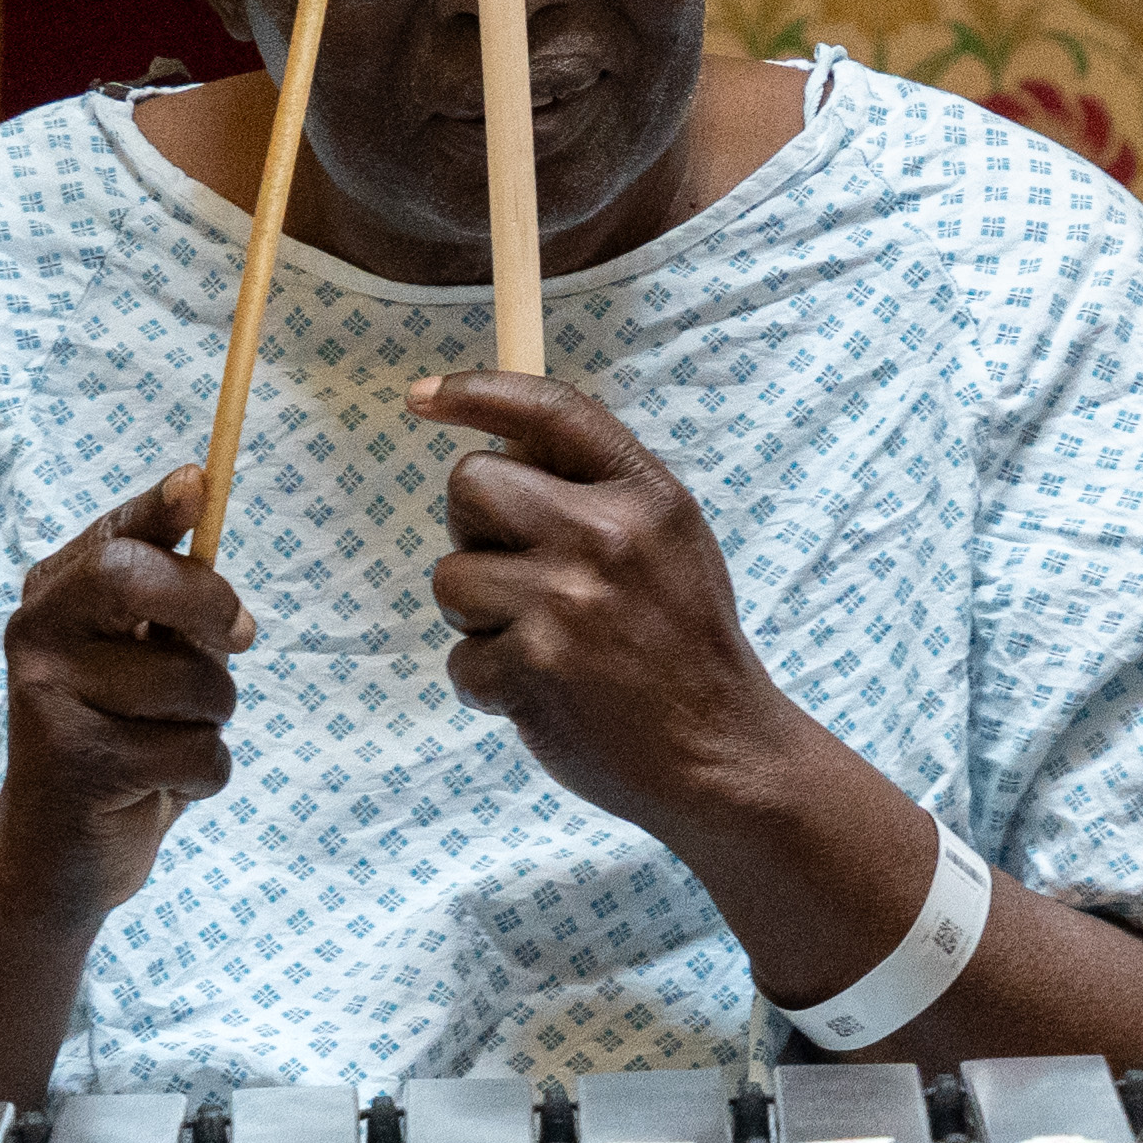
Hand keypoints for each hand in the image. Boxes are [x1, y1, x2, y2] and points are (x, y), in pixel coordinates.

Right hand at [0, 465, 252, 922]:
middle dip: (209, 608)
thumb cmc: (120, 732)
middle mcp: (37, 637)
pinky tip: (154, 785)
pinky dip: (202, 775)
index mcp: (56, 597)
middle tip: (237, 639)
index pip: (113, 536)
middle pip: (134, 579)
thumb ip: (172, 597)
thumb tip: (209, 518)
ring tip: (165, 738)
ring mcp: (48, 700)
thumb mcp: (143, 656)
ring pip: (193, 680)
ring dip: (212, 717)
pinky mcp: (77, 765)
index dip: (157, 508)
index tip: (198, 484)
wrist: (54, 853)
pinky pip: (196, 751)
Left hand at [410, 371, 794, 834]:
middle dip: (474, 528)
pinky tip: (544, 692)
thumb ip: (600, 493)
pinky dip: (487, 681)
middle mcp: (604, 536)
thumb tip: (501, 450)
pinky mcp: (531, 668)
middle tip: (518, 573)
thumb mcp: (670, 540)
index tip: (424, 397)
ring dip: (476, 616)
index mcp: (645, 495)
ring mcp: (564, 603)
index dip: (478, 392)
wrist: (718, 749)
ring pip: (450, 576)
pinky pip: (459, 658)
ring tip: (540, 643)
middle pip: (471, 484)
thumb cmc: (683, 642)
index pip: (552, 411)